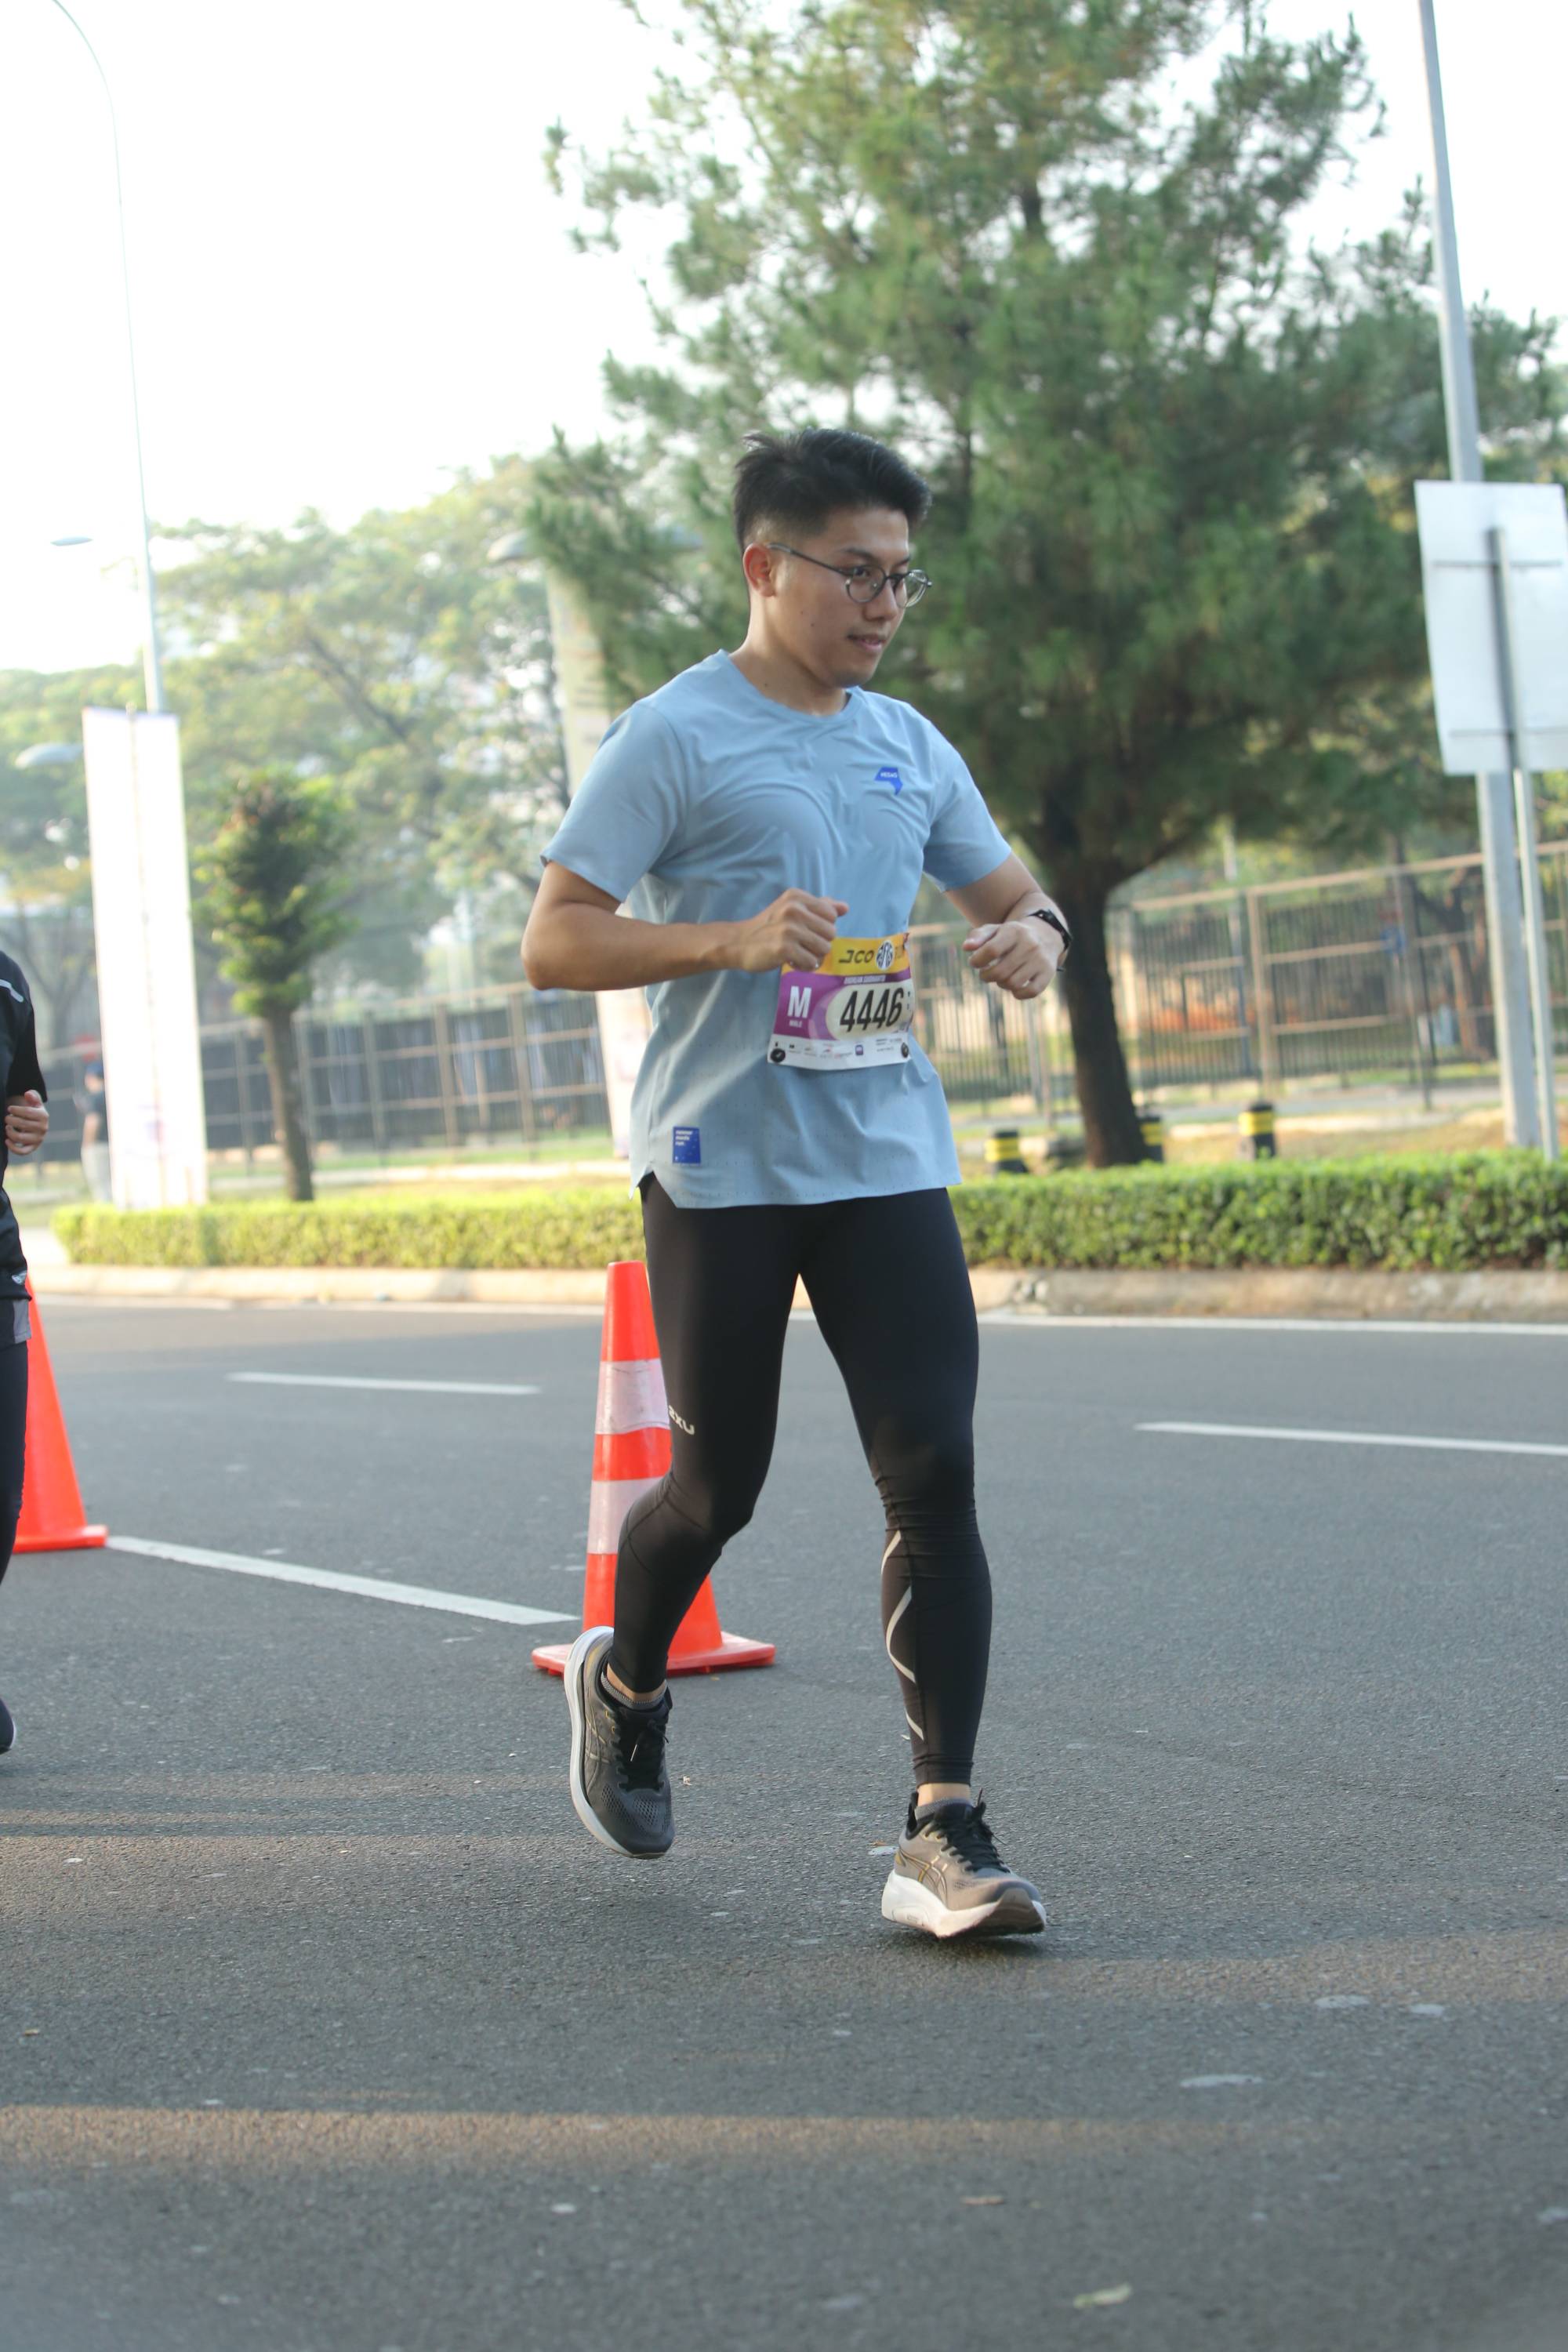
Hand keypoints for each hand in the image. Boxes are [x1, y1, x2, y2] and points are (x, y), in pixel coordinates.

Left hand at [5, 1091, 47, 1155]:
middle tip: (7, 1118)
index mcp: (43, 1116)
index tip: (9, 1109)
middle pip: (22, 1124)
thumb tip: (28, 1094)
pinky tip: (7, 1140)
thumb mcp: (35, 1102)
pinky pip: (22, 1151)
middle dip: (10, 1119)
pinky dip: (13, 1147)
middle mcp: (43, 1128)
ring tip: (7, 1127)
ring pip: (20, 1137)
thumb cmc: (33, 1112)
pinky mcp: (32, 1147)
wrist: (36, 1125)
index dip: (16, 1109)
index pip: (27, 1112)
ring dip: (10, 1132)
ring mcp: (38, 1139)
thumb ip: (33, 1096)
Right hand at [733, 889, 849, 974]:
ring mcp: (789, 929)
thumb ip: (819, 907)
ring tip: (797, 953)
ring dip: (813, 956)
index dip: (822, 928)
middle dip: (819, 943)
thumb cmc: (769, 927)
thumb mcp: (792, 910)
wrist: (739, 943)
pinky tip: (792, 962)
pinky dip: (804, 967)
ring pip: (824, 949)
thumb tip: (845, 907)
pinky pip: (811, 963)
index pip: (831, 915)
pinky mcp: (784, 948)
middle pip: (831, 933)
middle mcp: (794, 909)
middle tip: (801, 945)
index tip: (806, 931)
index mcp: (797, 897)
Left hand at [962, 920, 1059, 999]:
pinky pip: (1031, 992)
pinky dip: (1018, 994)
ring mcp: (1040, 960)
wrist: (1045, 935)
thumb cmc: (1012, 936)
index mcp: (1014, 931)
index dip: (977, 961)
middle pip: (1000, 971)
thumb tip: (966, 947)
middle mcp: (1029, 945)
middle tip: (985, 973)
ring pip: (1013, 983)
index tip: (974, 962)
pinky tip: (1014, 987)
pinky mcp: (1048, 973)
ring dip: (1001, 984)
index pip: (991, 950)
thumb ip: (978, 936)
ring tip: (1000, 977)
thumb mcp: (995, 930)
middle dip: (986, 976)